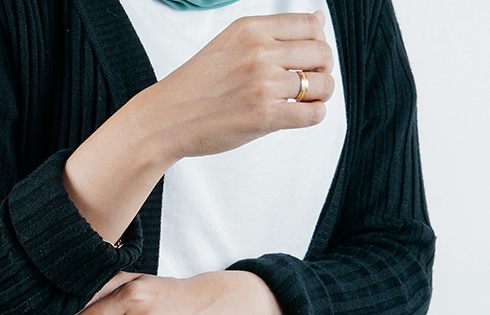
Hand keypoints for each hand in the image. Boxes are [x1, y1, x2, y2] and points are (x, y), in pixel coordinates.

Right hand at [61, 12, 334, 247]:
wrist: (166, 120)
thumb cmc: (196, 86)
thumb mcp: (230, 43)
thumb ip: (272, 32)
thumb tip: (318, 20)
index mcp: (251, 30)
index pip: (311, 24)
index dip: (318, 42)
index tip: (308, 58)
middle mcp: (260, 53)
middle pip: (321, 53)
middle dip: (323, 69)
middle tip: (311, 82)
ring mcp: (263, 85)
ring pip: (322, 84)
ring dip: (322, 94)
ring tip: (307, 101)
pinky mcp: (265, 117)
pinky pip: (312, 114)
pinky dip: (315, 115)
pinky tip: (302, 115)